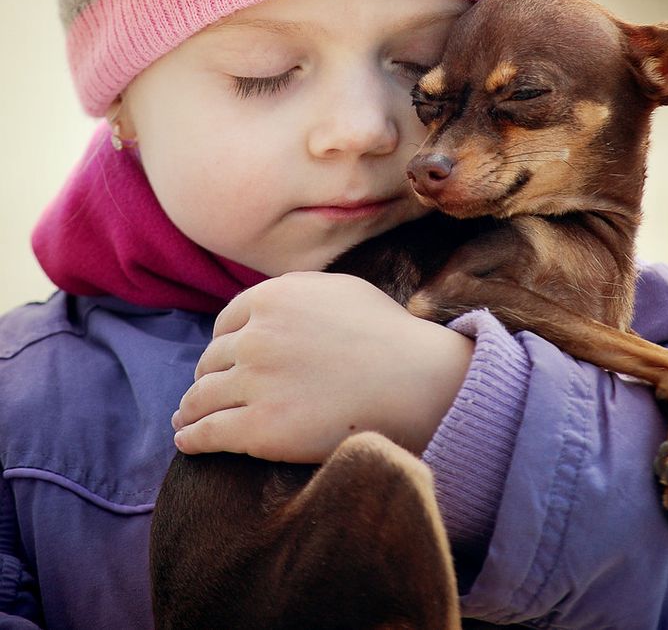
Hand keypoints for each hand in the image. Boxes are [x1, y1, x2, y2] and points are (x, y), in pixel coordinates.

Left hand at [171, 271, 473, 461]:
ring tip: (185, 420)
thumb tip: (269, 305)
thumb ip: (295, 293)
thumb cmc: (388, 334)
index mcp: (272, 298)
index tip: (224, 362)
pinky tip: (187, 442)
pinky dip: (192, 438)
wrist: (416, 380)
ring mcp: (254, 382)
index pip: (226, 325)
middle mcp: (255, 336)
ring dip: (190, 409)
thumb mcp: (337, 290)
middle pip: (212, 360)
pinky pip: (207, 433)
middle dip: (208, 377)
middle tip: (206, 394)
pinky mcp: (257, 428)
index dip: (224, 346)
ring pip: (201, 397)